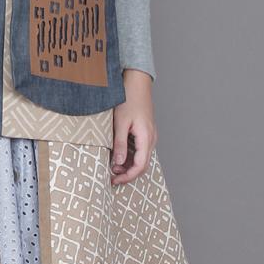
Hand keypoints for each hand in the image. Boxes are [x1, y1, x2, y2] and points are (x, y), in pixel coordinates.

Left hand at [109, 70, 154, 184]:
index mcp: (146, 138)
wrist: (137, 83)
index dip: (127, 176)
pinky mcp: (146, 132)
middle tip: (112, 176)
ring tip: (112, 165)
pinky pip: (140, 150)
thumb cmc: (129, 99)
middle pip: (142, 165)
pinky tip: (118, 154)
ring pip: (141, 158)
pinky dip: (130, 156)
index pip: (140, 166)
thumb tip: (118, 163)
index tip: (114, 180)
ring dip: (128, 165)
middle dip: (127, 173)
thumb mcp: (120, 123)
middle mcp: (151, 139)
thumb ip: (119, 144)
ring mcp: (150, 136)